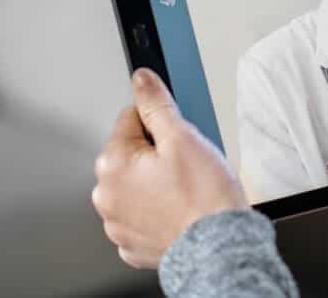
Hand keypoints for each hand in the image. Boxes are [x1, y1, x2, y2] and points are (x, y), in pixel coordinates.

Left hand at [92, 68, 246, 268]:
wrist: (220, 248)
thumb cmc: (205, 198)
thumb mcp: (183, 136)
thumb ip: (156, 103)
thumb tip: (141, 79)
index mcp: (112, 164)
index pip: (130, 119)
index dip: (160, 123)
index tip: (177, 138)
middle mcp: (106, 196)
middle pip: (132, 153)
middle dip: (156, 153)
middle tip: (186, 165)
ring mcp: (118, 224)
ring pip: (137, 184)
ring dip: (156, 182)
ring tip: (185, 189)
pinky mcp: (133, 243)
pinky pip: (143, 214)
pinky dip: (158, 210)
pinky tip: (179, 210)